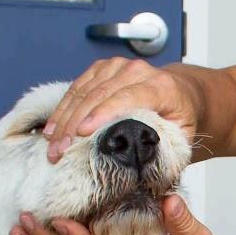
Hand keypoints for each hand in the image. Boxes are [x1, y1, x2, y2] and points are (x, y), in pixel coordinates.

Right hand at [41, 57, 199, 162]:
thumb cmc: (181, 118)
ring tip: (52, 144)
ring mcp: (118, 66)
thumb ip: (168, 149)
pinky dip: (64, 107)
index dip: (102, 114)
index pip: (127, 98)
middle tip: (59, 152)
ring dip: (64, 119)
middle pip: (99, 95)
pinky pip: (78, 86)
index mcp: (161, 86)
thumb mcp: (184, 137)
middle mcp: (138, 71)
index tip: (81, 133)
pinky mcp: (103, 68)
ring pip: (84, 91)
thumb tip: (145, 168)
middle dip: (74, 125)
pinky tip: (53, 126)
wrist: (183, 93)